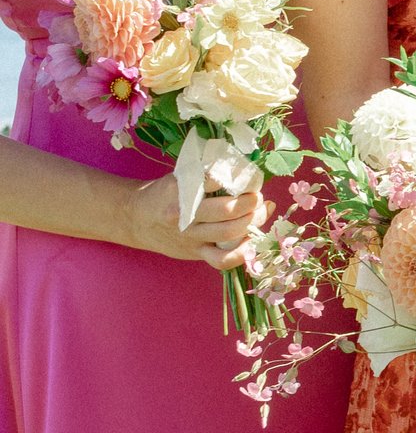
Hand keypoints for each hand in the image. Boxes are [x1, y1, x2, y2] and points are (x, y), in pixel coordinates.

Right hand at [119, 173, 265, 268]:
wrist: (135, 218)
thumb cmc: (164, 194)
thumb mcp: (179, 178)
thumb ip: (206, 177)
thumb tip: (243, 173)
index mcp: (180, 190)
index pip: (215, 181)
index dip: (239, 179)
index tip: (251, 178)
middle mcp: (184, 214)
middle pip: (227, 210)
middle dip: (251, 203)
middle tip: (258, 197)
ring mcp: (190, 236)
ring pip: (229, 232)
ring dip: (253, 221)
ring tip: (262, 212)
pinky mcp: (194, 252)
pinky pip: (222, 260)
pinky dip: (242, 253)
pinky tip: (253, 241)